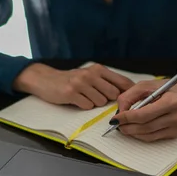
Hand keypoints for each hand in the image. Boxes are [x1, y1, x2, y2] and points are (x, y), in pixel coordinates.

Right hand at [13, 63, 134, 108]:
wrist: (45, 80)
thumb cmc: (72, 80)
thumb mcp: (90, 75)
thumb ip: (107, 81)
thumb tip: (129, 93)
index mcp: (98, 69)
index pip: (122, 81)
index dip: (129, 93)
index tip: (131, 100)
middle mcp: (91, 74)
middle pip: (113, 94)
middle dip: (109, 100)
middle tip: (98, 99)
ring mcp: (80, 83)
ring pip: (100, 102)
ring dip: (94, 104)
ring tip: (84, 97)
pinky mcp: (71, 93)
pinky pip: (87, 106)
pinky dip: (84, 106)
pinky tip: (77, 101)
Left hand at [112, 70, 176, 141]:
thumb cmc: (169, 88)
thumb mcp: (148, 85)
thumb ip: (130, 96)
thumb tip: (120, 112)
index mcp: (172, 101)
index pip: (144, 114)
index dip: (126, 118)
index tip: (115, 118)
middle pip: (145, 127)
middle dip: (127, 127)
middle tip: (117, 124)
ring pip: (148, 135)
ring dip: (133, 133)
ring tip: (124, 127)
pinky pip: (154, 138)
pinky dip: (142, 135)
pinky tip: (135, 130)